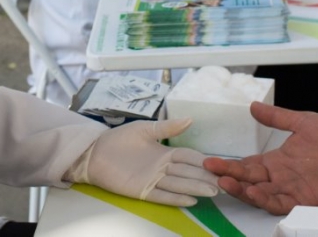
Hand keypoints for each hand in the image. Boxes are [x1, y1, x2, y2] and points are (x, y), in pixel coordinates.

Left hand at [65, 118, 218, 206]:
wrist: (95, 152)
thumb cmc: (119, 139)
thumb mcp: (145, 129)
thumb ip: (167, 127)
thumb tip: (190, 119)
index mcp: (164, 152)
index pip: (188, 157)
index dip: (202, 161)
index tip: (217, 163)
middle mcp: (162, 168)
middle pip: (187, 173)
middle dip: (204, 177)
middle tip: (222, 182)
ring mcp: (153, 180)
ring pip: (179, 185)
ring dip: (195, 188)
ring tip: (212, 191)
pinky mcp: (142, 191)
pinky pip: (162, 196)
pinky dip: (177, 198)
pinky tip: (191, 200)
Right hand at [202, 102, 317, 214]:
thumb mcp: (301, 121)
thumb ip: (277, 117)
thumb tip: (253, 106)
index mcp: (278, 160)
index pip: (248, 165)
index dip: (230, 164)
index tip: (211, 161)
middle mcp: (281, 176)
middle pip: (249, 180)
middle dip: (229, 176)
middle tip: (212, 170)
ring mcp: (292, 188)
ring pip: (260, 194)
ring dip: (242, 190)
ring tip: (226, 182)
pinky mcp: (304, 199)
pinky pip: (280, 203)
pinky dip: (264, 199)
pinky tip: (252, 192)